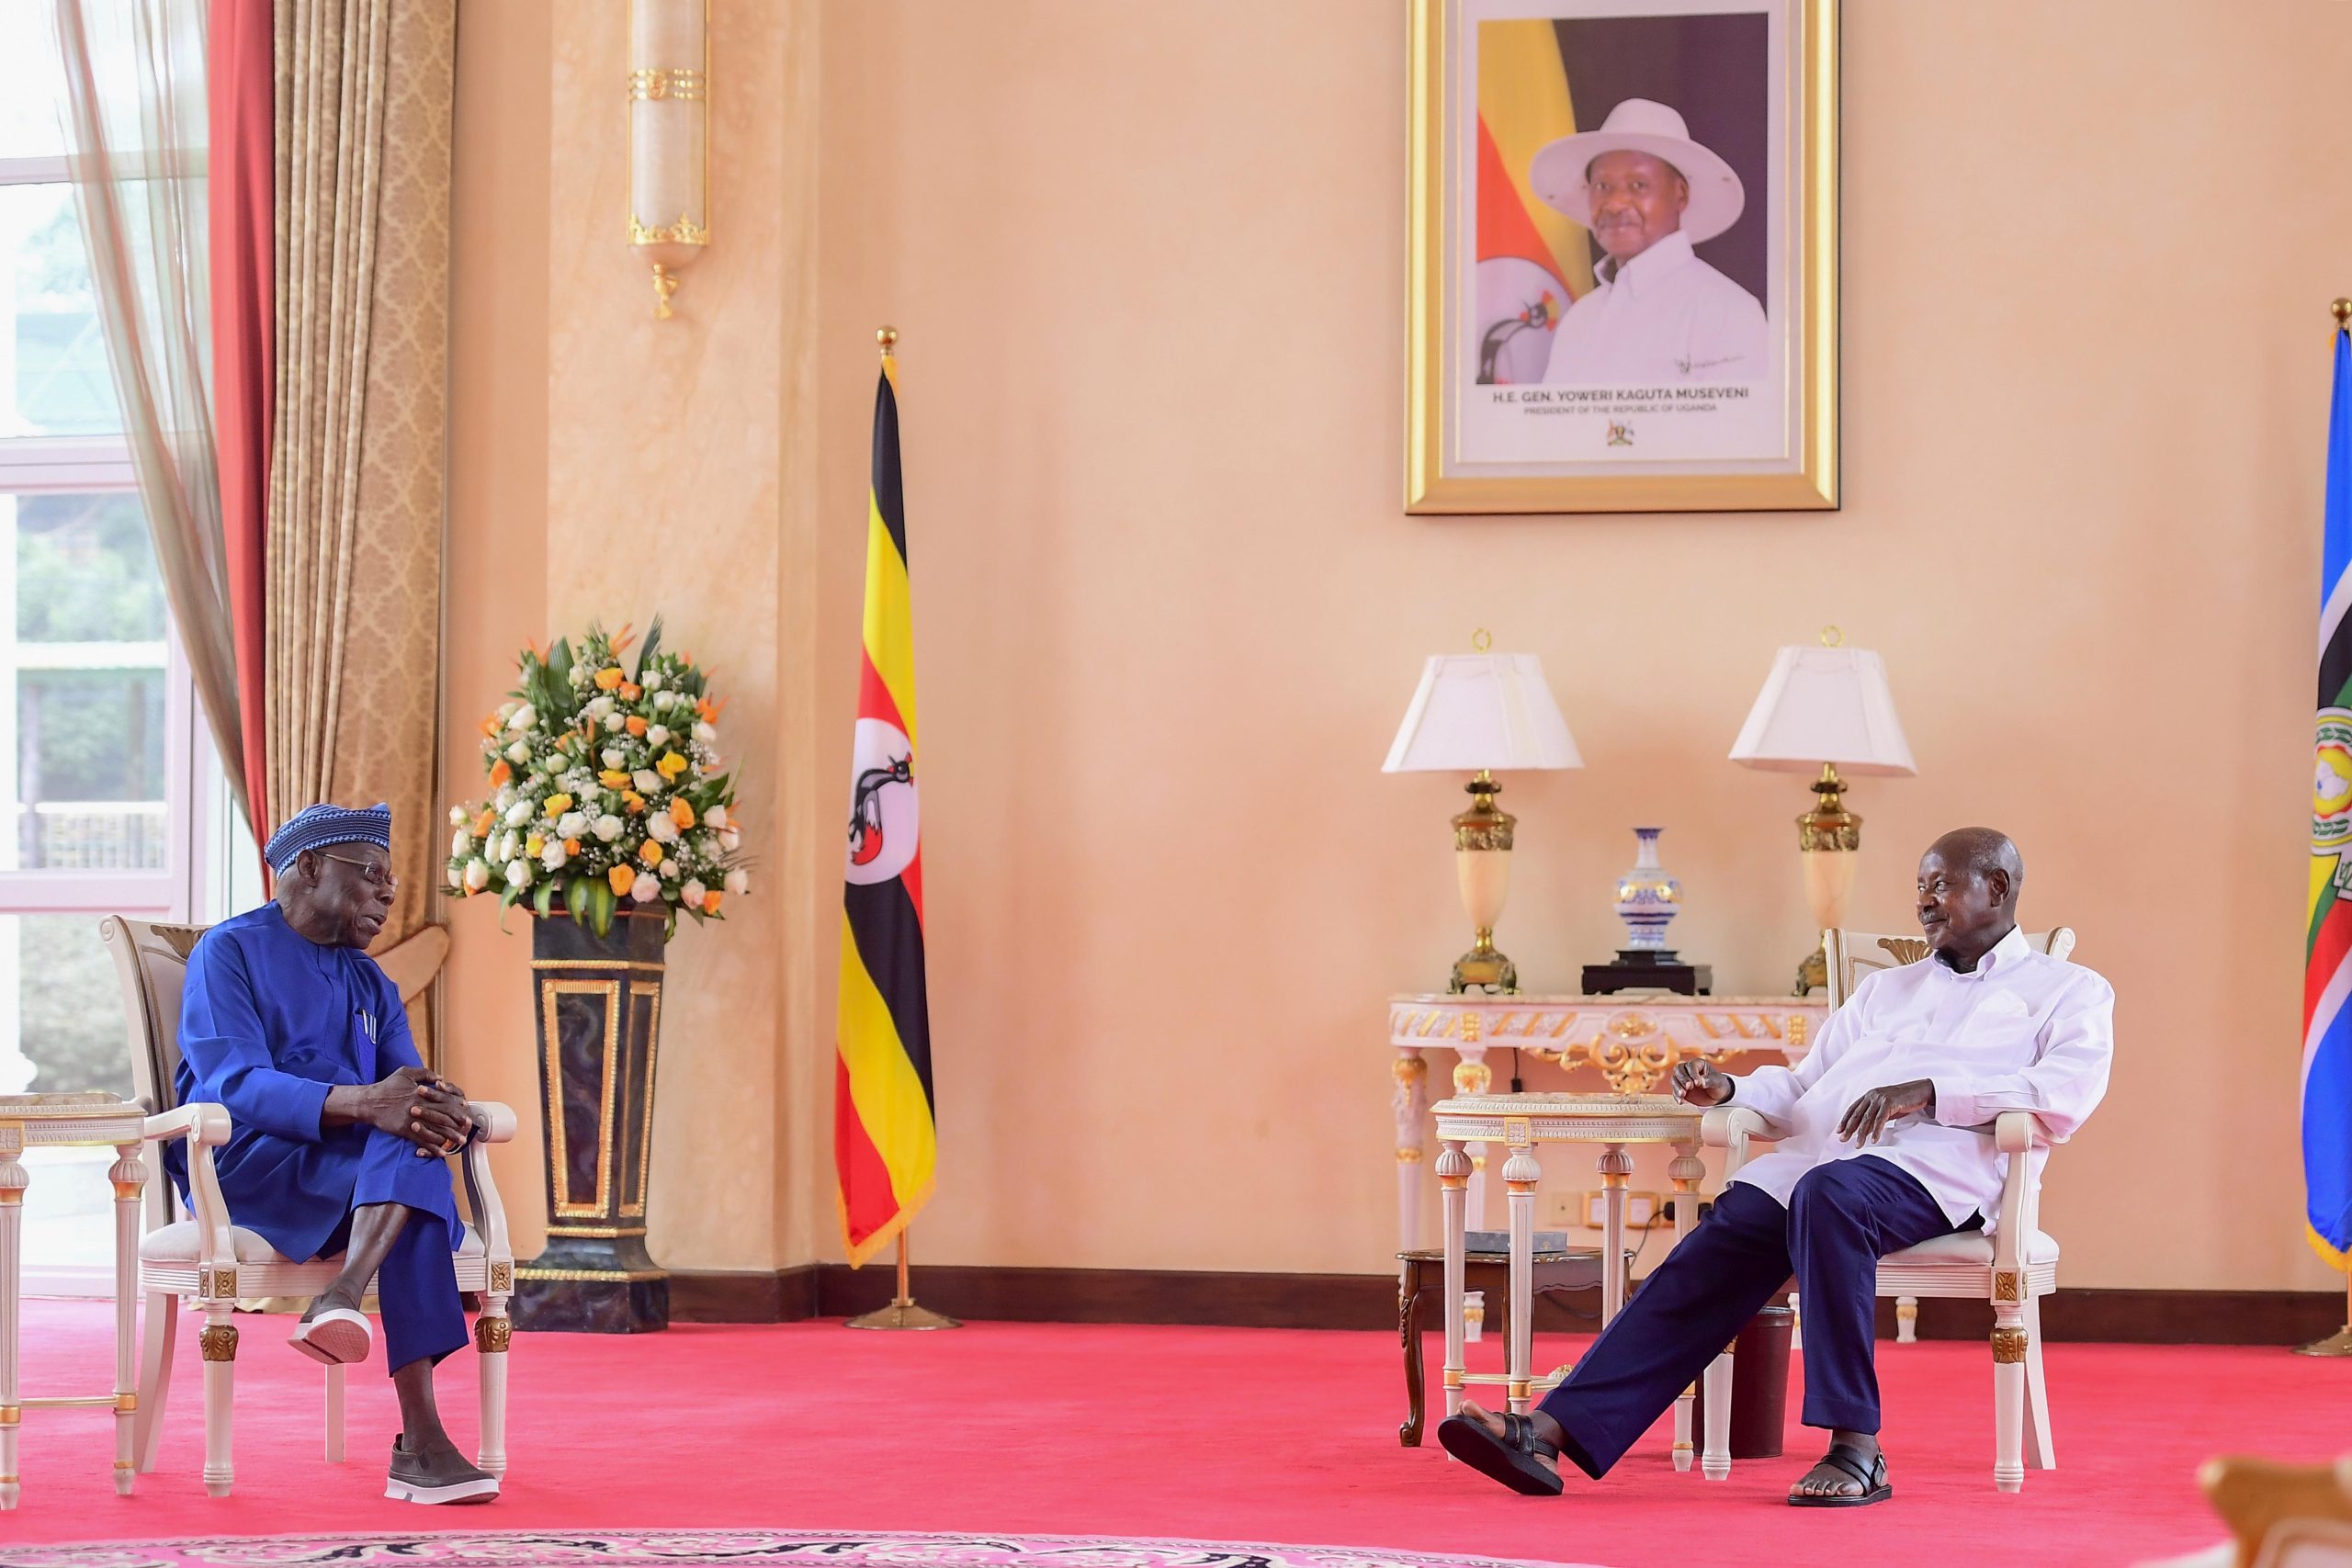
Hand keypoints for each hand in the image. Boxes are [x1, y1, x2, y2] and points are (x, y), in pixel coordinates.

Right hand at [352, 1066, 471, 1154]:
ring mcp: (413, 1119)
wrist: (369, 1101)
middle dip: (458, 1124)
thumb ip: (424, 1074)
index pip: (445, 1100)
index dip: (457, 1107)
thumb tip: (440, 1078)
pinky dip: (433, 1147)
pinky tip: (442, 1152)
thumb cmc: (387, 1086)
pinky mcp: (404, 1130)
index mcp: (422, 1094)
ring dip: (449, 1137)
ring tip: (459, 1142)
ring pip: (435, 1129)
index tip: (466, 1111)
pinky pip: (422, 1140)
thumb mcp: (405, 1073)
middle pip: (444, 1116)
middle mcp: (420, 1107)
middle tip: (468, 1129)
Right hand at [1671, 1059, 1730, 1106]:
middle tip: (1689, 1087)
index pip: (1691, 1065)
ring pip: (1675, 1080)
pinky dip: (1677, 1096)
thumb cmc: (1719, 1084)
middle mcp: (1689, 1070)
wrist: (1718, 1096)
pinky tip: (1681, 1101)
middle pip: (1679, 1070)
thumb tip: (1701, 1081)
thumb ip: (1709, 1081)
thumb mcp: (1717, 1082)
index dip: (1693, 1073)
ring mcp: (1684, 1080)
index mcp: (1698, 1064)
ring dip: (1677, 1087)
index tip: (1698, 1083)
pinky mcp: (1682, 1090)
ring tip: (1683, 1095)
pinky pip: (1675, 1091)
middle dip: (1683, 1079)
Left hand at [1835, 1078, 1936, 1145]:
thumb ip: (1874, 1117)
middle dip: (1849, 1129)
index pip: (1853, 1109)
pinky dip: (1876, 1131)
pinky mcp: (1890, 1103)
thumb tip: (1864, 1132)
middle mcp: (1872, 1095)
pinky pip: (1880, 1120)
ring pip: (1867, 1119)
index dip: (1845, 1120)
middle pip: (1857, 1115)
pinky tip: (1873, 1140)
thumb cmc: (1903, 1101)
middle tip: (1843, 1140)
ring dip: (1862, 1134)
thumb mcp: (1885, 1109)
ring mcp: (1881, 1098)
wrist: (1920, 1091)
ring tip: (1858, 1145)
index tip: (1839, 1131)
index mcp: (1869, 1095)